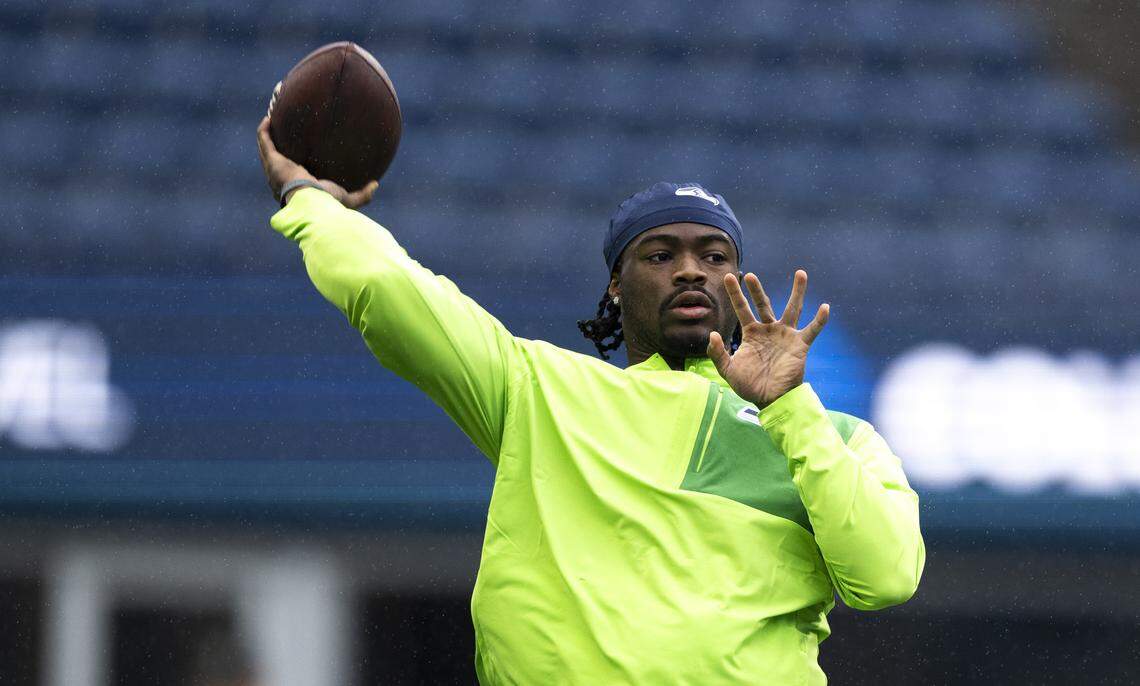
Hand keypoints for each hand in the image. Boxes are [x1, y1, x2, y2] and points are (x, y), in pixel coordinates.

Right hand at [256, 117, 378, 208]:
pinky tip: (269, 118)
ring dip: (267, 134)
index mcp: (295, 189)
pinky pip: (264, 141)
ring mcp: (274, 170)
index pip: (291, 176)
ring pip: (266, 149)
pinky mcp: (272, 161)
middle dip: (276, 146)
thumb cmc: (328, 204)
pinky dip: (264, 130)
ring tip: (272, 119)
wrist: (313, 202)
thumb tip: (376, 184)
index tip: (298, 151)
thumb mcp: (347, 199)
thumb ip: (362, 194)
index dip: (291, 164)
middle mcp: (280, 180)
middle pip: (275, 160)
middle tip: (282, 131)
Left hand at [707, 270, 829, 407]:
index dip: (735, 294)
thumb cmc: (750, 386)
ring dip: (797, 291)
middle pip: (764, 304)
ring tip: (800, 273)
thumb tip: (712, 334)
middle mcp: (769, 330)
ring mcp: (785, 335)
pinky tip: (825, 307)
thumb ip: (718, 353)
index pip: (742, 309)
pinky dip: (820, 320)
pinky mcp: (800, 345)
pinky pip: (812, 330)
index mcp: (752, 333)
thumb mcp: (729, 370)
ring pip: (793, 309)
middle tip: (750, 275)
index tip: (728, 276)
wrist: (771, 400)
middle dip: (757, 290)